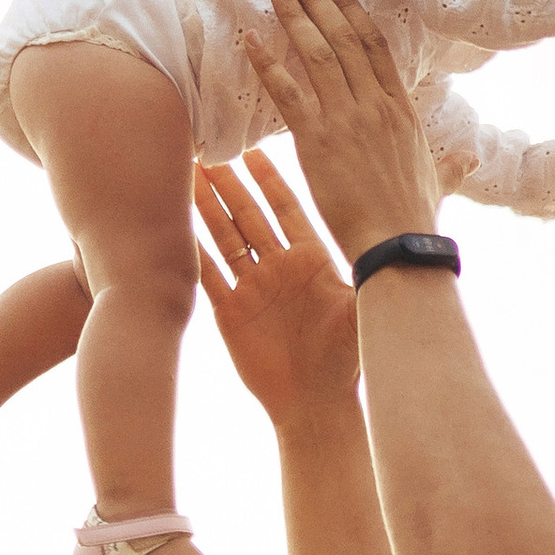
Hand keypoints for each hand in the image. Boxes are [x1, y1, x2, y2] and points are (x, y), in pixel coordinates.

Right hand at [194, 156, 357, 428]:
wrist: (316, 405)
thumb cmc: (345, 361)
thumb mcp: (358, 308)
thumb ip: (360, 270)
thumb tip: (381, 235)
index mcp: (311, 261)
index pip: (286, 208)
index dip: (269, 179)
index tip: (253, 149)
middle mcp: (279, 268)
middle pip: (249, 215)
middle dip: (229, 183)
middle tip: (209, 148)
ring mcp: (253, 288)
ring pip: (223, 237)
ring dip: (205, 207)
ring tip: (186, 174)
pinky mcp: (231, 312)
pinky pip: (207, 274)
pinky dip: (192, 249)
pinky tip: (174, 224)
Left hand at [240, 0, 441, 264]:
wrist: (399, 246)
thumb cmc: (416, 218)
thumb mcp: (439, 181)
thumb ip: (451, 164)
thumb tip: (470, 157)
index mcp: (402, 108)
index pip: (375, 45)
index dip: (351, 9)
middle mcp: (375, 104)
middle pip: (344, 37)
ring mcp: (346, 119)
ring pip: (318, 54)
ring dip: (294, 16)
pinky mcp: (318, 140)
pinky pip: (288, 92)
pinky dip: (267, 63)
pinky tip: (250, 39)